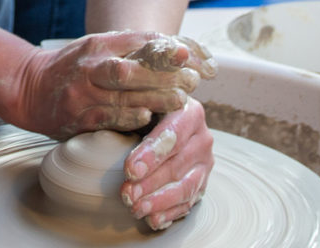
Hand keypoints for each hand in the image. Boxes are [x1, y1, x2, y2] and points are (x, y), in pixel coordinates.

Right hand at [11, 31, 214, 230]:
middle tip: (192, 79)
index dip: (165, 48)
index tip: (189, 54)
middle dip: (165, 74)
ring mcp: (84, 92)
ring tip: (181, 100)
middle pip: (133, 67)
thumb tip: (175, 52)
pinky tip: (148, 117)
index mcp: (98, 43)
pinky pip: (109, 117)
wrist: (29, 88)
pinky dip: (130, 117)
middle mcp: (91, 65)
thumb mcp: (96, 49)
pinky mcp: (79, 116)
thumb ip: (128, 49)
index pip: (138, 41)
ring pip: (124, 94)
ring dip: (156, 98)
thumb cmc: (73, 68)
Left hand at [121, 98, 213, 230]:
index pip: (171, 136)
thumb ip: (134, 109)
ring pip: (185, 188)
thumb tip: (115, 123)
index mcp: (190, 112)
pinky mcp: (202, 182)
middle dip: (150, 183)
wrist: (168, 115)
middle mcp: (202, 138)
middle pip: (177, 165)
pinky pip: (188, 202)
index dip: (151, 155)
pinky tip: (153, 219)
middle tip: (127, 194)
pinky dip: (170, 213)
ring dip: (159, 202)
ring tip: (136, 209)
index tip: (130, 170)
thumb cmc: (148, 107)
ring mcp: (205, 163)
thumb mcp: (142, 100)